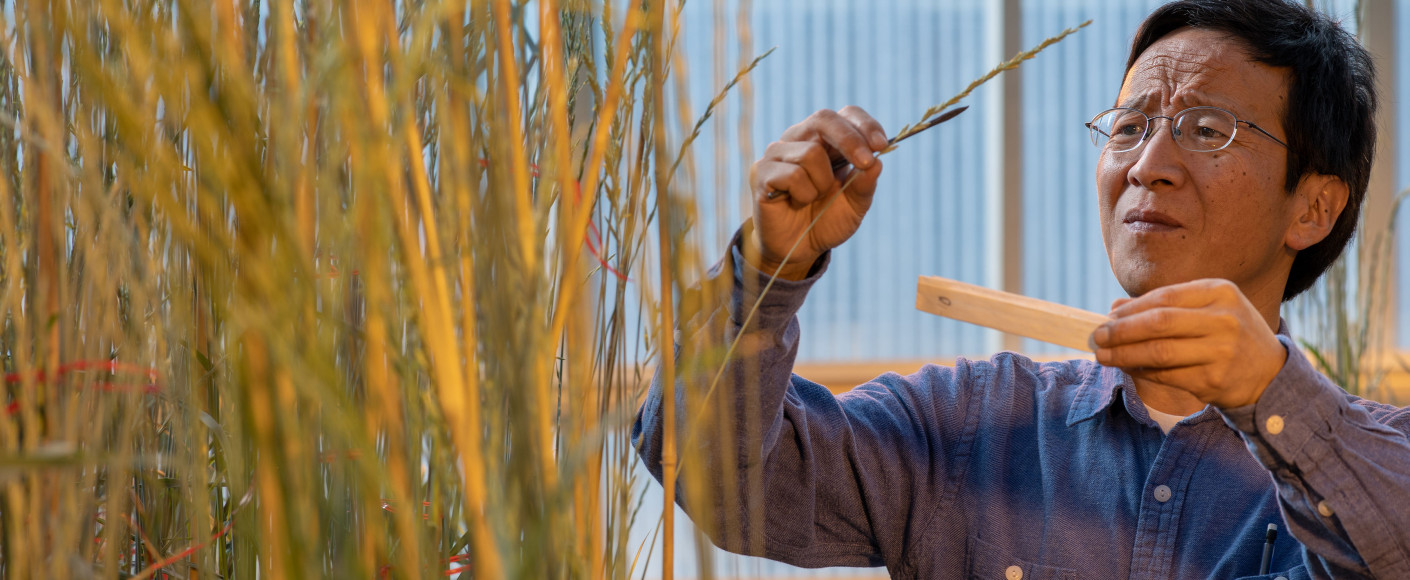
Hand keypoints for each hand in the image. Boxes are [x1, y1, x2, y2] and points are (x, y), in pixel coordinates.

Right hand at [746, 107, 887, 279]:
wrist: (797, 249)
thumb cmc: (826, 220)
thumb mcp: (855, 205)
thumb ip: (865, 184)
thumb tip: (876, 163)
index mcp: (826, 139)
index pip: (846, 114)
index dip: (864, 124)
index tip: (881, 145)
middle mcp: (799, 138)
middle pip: (824, 119)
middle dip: (850, 140)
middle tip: (864, 163)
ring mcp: (778, 153)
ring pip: (811, 152)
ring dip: (823, 183)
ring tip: (814, 198)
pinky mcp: (762, 172)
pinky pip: (793, 175)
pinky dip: (804, 195)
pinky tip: (796, 203)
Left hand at [1091, 279, 1287, 408]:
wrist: (1269, 374)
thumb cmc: (1227, 335)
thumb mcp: (1206, 310)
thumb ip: (1164, 306)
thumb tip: (1114, 308)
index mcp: (1220, 292)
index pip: (1164, 297)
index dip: (1130, 309)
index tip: (1106, 317)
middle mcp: (1224, 319)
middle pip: (1159, 323)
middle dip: (1121, 331)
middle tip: (1096, 338)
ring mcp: (1222, 350)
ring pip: (1159, 352)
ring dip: (1124, 355)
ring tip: (1102, 356)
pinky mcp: (1215, 379)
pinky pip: (1167, 375)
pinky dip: (1142, 372)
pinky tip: (1129, 368)